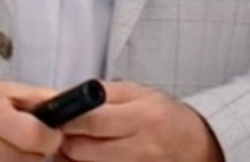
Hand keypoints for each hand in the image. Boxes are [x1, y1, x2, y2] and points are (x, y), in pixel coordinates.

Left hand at [58, 81, 222, 161]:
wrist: (192, 144)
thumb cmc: (163, 116)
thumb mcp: (140, 93)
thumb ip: (104, 93)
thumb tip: (67, 96)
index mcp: (143, 118)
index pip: (91, 122)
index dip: (66, 119)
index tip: (57, 115)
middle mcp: (140, 149)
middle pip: (80, 150)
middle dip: (64, 140)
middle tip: (61, 131)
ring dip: (70, 156)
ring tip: (77, 143)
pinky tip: (88, 156)